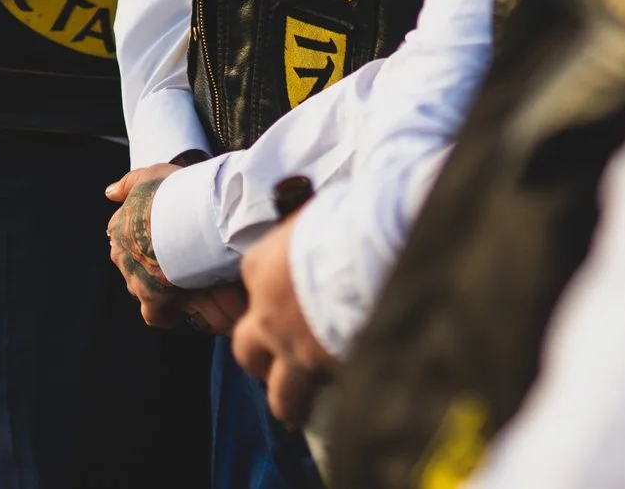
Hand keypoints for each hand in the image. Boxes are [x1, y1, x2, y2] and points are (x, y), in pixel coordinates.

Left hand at [105, 161, 196, 326]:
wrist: (187, 217)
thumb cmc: (171, 193)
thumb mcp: (149, 176)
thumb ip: (128, 184)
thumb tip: (109, 193)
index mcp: (119, 228)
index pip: (123, 238)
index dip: (144, 238)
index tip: (163, 236)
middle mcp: (121, 256)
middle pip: (133, 265)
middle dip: (150, 264)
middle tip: (177, 258)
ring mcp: (135, 280)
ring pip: (143, 288)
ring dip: (160, 286)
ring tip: (186, 278)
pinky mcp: (153, 301)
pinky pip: (156, 315)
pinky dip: (168, 313)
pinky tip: (184, 305)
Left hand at [232, 216, 336, 426]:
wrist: (377, 243)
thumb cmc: (355, 216)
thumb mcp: (322, 213)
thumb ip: (314, 237)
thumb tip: (331, 236)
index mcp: (261, 265)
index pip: (254, 283)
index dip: (272, 293)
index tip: (289, 297)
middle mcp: (266, 312)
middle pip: (247, 347)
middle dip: (258, 359)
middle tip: (270, 366)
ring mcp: (291, 346)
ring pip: (278, 390)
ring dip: (285, 401)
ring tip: (292, 412)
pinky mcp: (322, 369)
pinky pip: (320, 394)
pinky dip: (329, 399)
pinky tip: (339, 403)